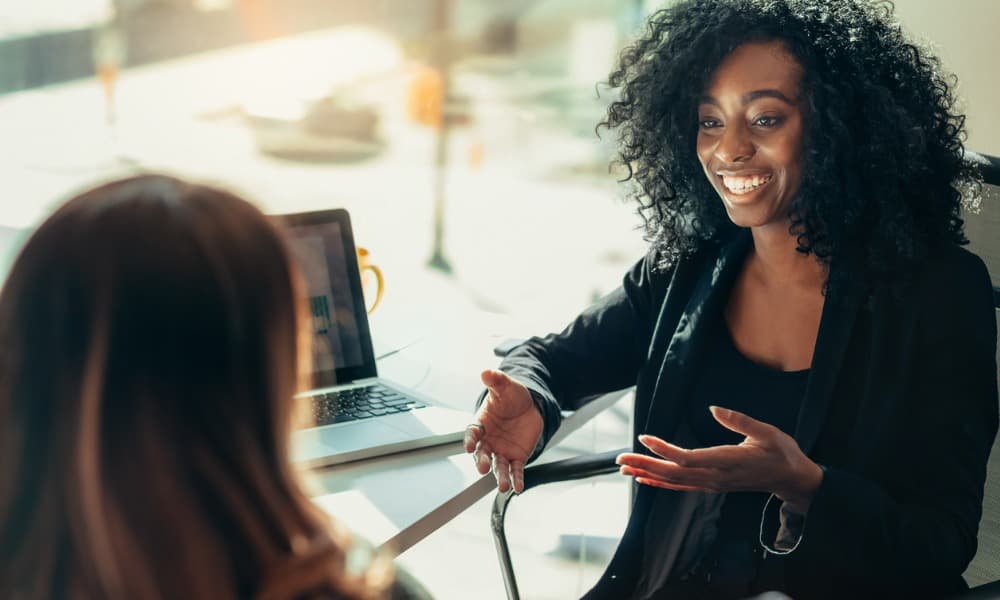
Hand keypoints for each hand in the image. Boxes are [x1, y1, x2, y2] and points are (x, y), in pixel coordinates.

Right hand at [464, 369, 543, 492]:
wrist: (530, 406)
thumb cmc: (511, 397)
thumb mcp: (505, 386)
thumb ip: (496, 380)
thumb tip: (486, 372)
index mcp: (481, 424)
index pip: (472, 433)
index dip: (470, 439)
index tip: (468, 446)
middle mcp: (489, 440)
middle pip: (482, 453)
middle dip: (481, 461)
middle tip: (482, 467)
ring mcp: (502, 451)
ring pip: (498, 466)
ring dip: (500, 476)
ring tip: (503, 485)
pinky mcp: (517, 457)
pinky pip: (516, 470)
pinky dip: (517, 479)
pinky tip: (517, 487)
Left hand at [616, 406, 822, 511]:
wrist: (792, 479)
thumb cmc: (781, 452)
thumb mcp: (767, 432)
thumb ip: (739, 420)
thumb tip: (714, 408)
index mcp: (727, 461)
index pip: (688, 458)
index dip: (663, 450)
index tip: (645, 437)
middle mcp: (716, 476)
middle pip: (674, 473)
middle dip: (645, 465)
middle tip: (620, 458)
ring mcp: (713, 483)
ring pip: (674, 482)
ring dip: (648, 474)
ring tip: (624, 468)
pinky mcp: (713, 485)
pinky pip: (682, 487)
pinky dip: (661, 484)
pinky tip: (645, 481)